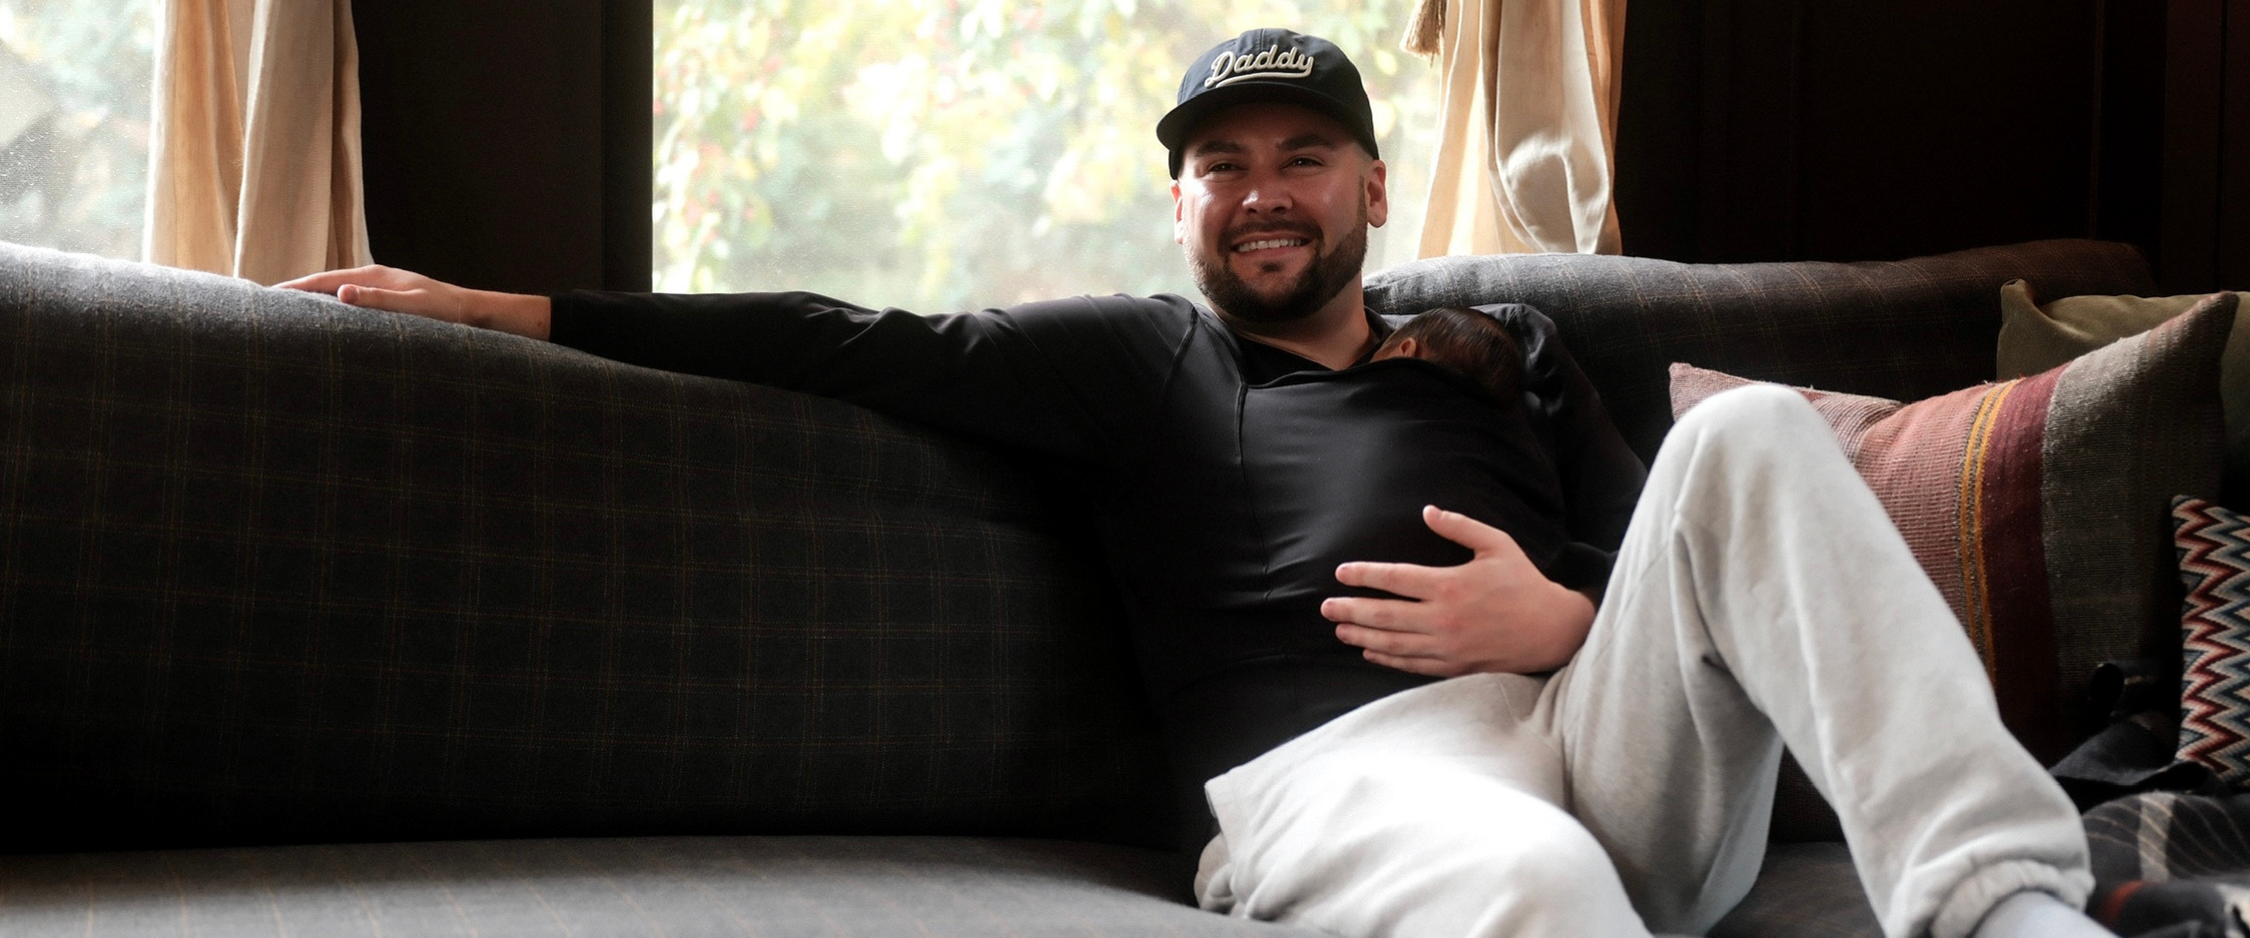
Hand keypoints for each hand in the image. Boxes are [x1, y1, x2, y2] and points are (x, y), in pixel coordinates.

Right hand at [277, 265, 551, 339]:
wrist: (475, 313)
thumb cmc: (448, 313)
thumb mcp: (413, 308)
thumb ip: (378, 302)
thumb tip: (340, 294)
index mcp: (374, 277)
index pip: (324, 280)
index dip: (295, 289)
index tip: (267, 296)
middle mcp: (375, 278)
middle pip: (326, 283)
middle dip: (297, 293)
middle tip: (265, 304)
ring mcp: (382, 287)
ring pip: (338, 292)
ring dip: (314, 300)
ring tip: (288, 312)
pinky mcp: (390, 299)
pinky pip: (353, 301)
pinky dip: (333, 307)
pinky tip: (329, 320)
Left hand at [1322, 505, 1595, 676]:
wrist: (1552, 629)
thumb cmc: (1523, 582)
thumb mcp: (1497, 544)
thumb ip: (1459, 526)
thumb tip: (1427, 511)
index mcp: (1450, 585)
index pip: (1395, 579)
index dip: (1364, 576)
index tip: (1341, 573)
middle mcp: (1444, 618)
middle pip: (1384, 615)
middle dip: (1350, 610)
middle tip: (1325, 607)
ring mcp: (1447, 646)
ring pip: (1393, 643)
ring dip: (1361, 637)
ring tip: (1339, 630)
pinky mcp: (1454, 666)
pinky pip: (1411, 664)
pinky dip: (1387, 658)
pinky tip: (1369, 652)